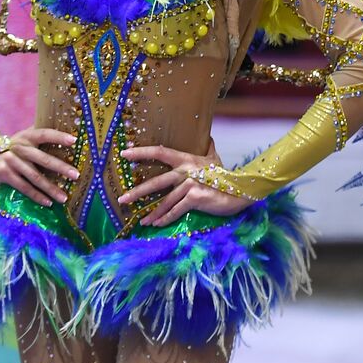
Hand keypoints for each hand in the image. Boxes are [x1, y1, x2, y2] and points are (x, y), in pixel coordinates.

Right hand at [0, 128, 78, 206]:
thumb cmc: (12, 148)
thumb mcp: (24, 139)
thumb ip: (41, 136)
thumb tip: (69, 132)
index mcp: (27, 136)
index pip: (44, 134)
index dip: (59, 136)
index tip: (74, 140)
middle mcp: (19, 148)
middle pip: (43, 159)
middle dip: (61, 168)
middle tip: (76, 175)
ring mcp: (11, 161)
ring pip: (35, 177)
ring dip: (51, 189)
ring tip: (64, 197)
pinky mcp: (5, 174)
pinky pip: (24, 187)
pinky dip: (37, 196)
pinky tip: (48, 202)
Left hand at [118, 145, 251, 225]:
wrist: (240, 191)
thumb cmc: (225, 176)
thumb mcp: (215, 160)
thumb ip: (208, 149)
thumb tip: (208, 138)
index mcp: (187, 159)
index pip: (161, 152)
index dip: (142, 152)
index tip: (125, 154)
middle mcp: (186, 170)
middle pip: (157, 181)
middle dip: (138, 192)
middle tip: (122, 199)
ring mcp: (190, 184)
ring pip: (165, 201)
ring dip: (152, 213)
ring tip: (142, 221)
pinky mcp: (194, 198)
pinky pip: (176, 211)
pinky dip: (166, 219)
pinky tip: (157, 224)